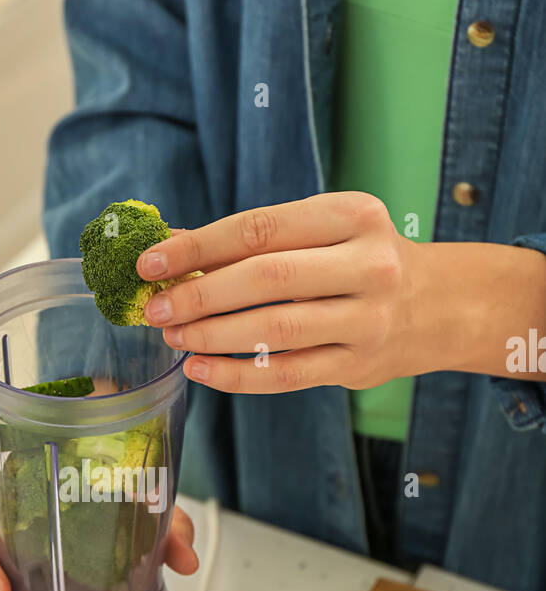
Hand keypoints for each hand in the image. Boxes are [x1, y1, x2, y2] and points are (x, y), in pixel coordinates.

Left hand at [137, 192, 545, 390]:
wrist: (439, 305)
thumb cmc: (361, 261)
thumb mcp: (321, 231)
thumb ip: (252, 239)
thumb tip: (172, 247)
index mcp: (351, 215)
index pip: (259, 228)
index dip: (198, 247)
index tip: (151, 263)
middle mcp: (367, 264)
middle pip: (266, 279)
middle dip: (200, 295)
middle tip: (156, 309)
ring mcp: (367, 319)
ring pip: (275, 331)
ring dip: (213, 336)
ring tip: (174, 337)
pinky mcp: (359, 365)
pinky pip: (286, 375)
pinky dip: (237, 375)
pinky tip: (202, 370)